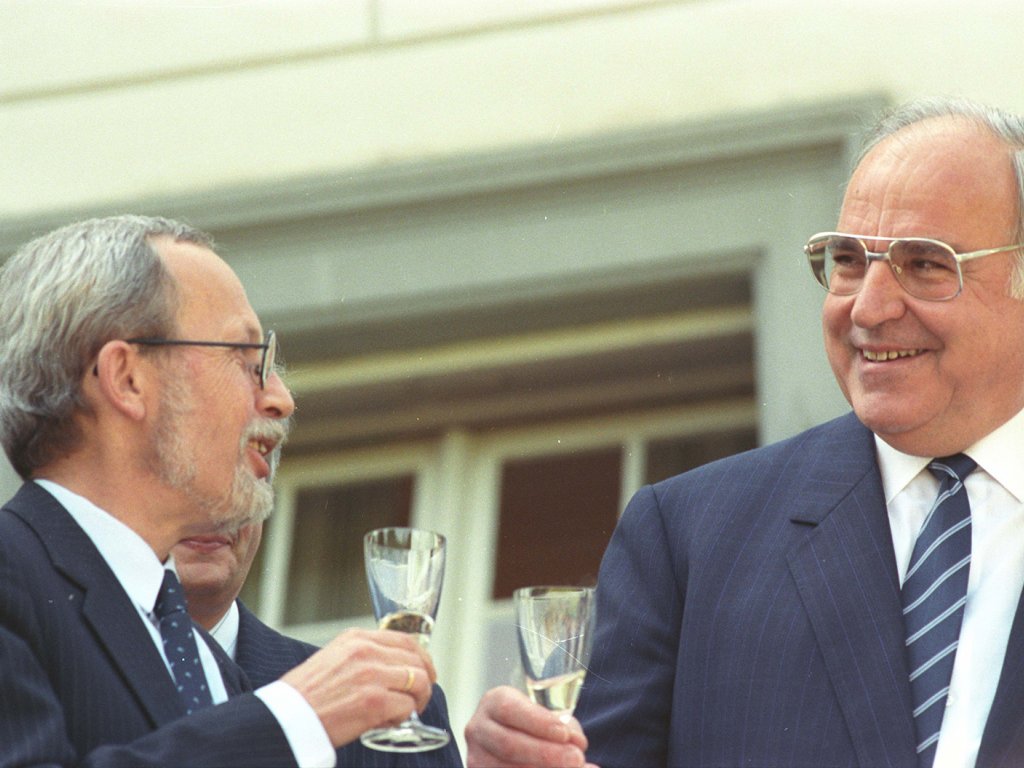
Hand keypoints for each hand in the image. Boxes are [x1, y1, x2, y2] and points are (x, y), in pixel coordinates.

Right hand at [281, 627, 436, 747]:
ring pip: (418, 683)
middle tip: (418, 697)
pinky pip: (407, 707)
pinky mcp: (374, 702)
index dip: (422, 658)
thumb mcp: (333, 658)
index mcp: (356, 638)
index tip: (425, 672)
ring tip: (404, 711)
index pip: (406, 640)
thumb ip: (362, 656)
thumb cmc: (305, 694)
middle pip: (416, 661)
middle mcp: (367, 651)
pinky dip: (403, 717)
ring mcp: (372, 676)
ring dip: (417, 700)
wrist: (285, 718)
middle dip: (423, 682)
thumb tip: (390, 668)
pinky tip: (388, 722)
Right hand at [464, 686, 596, 767]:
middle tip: (576, 757)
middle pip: (508, 744)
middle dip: (545, 753)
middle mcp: (479, 729)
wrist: (516, 737)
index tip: (564, 734)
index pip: (510, 710)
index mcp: (494, 703)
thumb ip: (563, 728)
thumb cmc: (534, 725)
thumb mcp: (547, 717)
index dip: (538, 723)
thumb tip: (578, 744)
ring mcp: (477, 757)